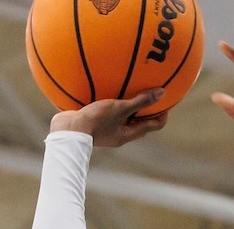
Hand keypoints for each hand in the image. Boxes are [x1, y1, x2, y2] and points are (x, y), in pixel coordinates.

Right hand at [50, 89, 166, 147]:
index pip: (151, 126)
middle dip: (146, 111)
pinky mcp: (93, 122)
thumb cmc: (95, 121)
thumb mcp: (120, 109)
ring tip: (132, 90)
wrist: (67, 131)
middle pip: (138, 123)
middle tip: (153, 94)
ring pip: (122, 117)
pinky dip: (111, 102)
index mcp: (126, 135)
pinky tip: (108, 89)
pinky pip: (107, 111)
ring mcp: (105, 129)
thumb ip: (140, 101)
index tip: (167, 103)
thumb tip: (161, 93)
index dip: (162, 116)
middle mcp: (117, 134)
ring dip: (128, 106)